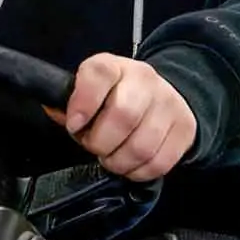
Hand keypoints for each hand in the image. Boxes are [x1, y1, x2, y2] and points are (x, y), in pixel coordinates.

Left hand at [52, 54, 196, 180]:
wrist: (162, 95)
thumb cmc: (116, 96)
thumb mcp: (91, 90)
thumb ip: (69, 102)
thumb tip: (55, 110)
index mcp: (115, 66)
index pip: (98, 74)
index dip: (83, 102)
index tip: (75, 124)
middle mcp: (145, 80)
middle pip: (123, 115)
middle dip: (100, 142)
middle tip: (95, 146)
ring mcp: (169, 103)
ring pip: (141, 146)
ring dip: (119, 162)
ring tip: (112, 157)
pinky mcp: (185, 129)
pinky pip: (159, 163)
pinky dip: (138, 172)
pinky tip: (131, 164)